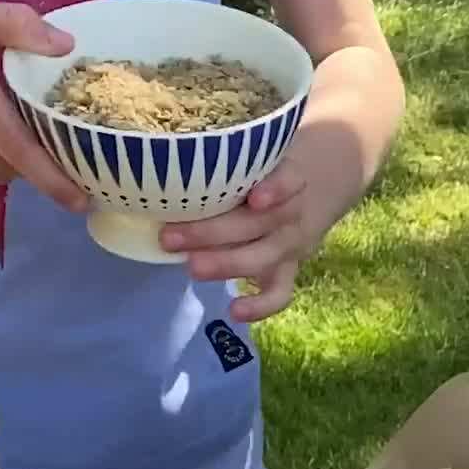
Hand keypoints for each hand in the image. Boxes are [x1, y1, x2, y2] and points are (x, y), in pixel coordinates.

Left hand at [159, 159, 317, 321]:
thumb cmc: (264, 171)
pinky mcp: (287, 271)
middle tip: (169, 237)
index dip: (276, 189)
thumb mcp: (257, 157)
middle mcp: (291, 212)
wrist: (306, 193)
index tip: (254, 197)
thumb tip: (162, 160)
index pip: (289, 180)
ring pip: (264, 257)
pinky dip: (260, 306)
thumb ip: (226, 160)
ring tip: (191, 268)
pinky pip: (280, 294)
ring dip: (226, 264)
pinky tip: (235, 311)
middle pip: (260, 223)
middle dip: (213, 232)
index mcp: (288, 176)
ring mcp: (290, 244)